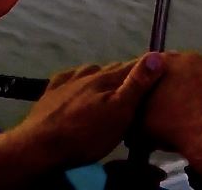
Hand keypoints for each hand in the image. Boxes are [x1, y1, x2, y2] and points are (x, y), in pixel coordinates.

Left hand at [8, 53, 164, 169]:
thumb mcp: (119, 113)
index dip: (147, 66)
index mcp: (106, 80)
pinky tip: (77, 82)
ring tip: (110, 85)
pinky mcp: (51, 92)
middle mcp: (88, 75)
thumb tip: (155, 56)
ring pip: (91, 71)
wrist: (41, 146)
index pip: (132, 66)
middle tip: (138, 83)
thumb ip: (136, 85)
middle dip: (126, 72)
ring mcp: (68, 83)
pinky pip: (68, 77)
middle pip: (112, 69)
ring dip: (103, 75)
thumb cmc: (86, 134)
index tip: (161, 65)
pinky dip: (77, 78)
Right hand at [139, 52, 201, 158]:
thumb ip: (138, 109)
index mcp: (166, 65)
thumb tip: (134, 111)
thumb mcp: (144, 124)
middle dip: (188, 82)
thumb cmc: (177, 131)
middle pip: (188, 67)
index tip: (167, 95)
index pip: (159, 65)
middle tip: (189, 105)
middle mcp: (192, 57)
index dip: (162, 80)